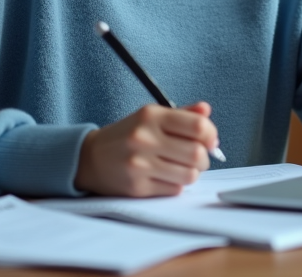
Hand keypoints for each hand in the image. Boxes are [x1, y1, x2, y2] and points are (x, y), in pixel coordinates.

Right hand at [74, 102, 218, 196]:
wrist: (90, 158)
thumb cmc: (127, 136)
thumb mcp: (151, 116)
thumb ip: (182, 114)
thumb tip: (207, 112)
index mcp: (151, 116)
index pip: (198, 126)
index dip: (211, 134)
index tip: (210, 140)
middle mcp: (145, 138)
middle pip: (197, 153)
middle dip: (204, 158)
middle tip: (197, 157)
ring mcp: (140, 165)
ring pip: (189, 175)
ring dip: (192, 173)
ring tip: (182, 167)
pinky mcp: (137, 188)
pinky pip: (174, 190)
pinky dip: (176, 185)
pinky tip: (165, 177)